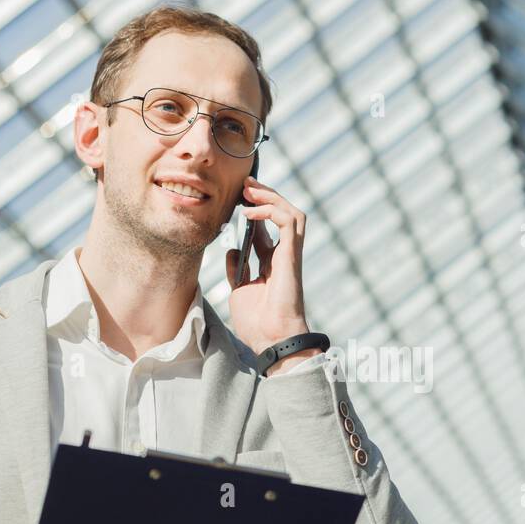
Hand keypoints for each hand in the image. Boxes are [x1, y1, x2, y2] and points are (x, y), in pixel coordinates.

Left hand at [224, 176, 320, 369]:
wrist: (270, 340)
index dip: (255, 209)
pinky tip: (250, 211)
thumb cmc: (258, 322)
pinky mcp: (292, 256)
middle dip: (264, 195)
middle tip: (244, 184)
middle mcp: (283, 256)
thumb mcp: (239, 290)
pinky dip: (271, 210)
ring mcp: (290, 255)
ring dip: (271, 196)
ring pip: (291, 212)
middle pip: (281, 214)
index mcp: (272, 263)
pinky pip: (289, 222)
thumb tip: (232, 250)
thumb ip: (237, 268)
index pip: (268, 227)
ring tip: (249, 189)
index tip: (237, 198)